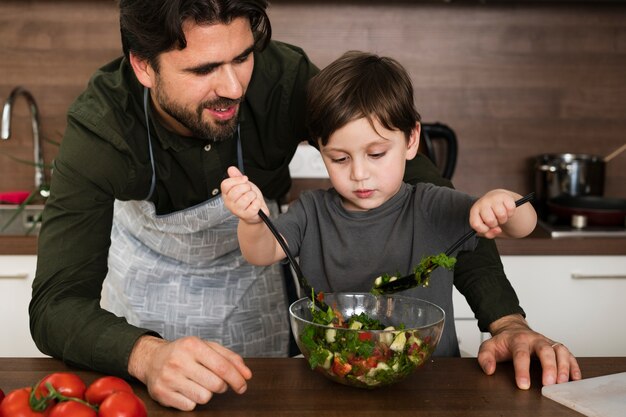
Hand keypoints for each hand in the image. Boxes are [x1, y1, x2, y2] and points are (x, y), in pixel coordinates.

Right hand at [128, 335, 251, 410]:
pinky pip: (190, 406)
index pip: (223, 367)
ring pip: (204, 397)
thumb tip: (247, 375)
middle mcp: (179, 360)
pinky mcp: (162, 394)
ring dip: (207, 393)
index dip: (237, 379)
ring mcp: (169, 378)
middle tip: (216, 382)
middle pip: (216, 384)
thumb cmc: (184, 353)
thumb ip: (230, 358)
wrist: (151, 358)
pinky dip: (192, 400)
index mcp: (192, 345)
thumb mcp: (207, 347)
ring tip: (199, 384)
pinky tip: (186, 390)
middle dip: (221, 386)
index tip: (243, 385)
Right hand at [220, 166, 266, 223]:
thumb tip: (231, 169)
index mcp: (226, 194)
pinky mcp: (246, 215)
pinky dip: (258, 202)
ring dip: (253, 195)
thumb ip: (237, 177)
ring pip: (246, 197)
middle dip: (247, 187)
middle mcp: (229, 203)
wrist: (257, 212)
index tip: (244, 179)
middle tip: (249, 191)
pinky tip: (256, 204)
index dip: (237, 179)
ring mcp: (237, 210)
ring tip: (252, 198)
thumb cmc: (249, 199)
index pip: (225, 184)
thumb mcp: (244, 185)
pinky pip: (254, 204)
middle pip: (236, 190)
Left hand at [470, 189, 518, 237]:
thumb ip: (489, 233)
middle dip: (495, 224)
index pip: (476, 224)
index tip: (487, 229)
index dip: (484, 230)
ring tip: (500, 216)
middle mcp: (482, 202)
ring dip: (503, 219)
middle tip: (495, 220)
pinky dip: (510, 213)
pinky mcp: (504, 195)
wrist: (497, 199)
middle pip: (490, 220)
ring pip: (501, 215)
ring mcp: (493, 198)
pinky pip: (510, 209)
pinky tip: (506, 210)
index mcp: (474, 211)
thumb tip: (497, 230)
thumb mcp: (486, 226)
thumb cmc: (490, 216)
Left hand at [477, 314, 581, 388]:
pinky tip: (575, 378)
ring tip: (563, 383)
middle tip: (548, 384)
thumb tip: (489, 370)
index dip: (522, 370)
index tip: (523, 385)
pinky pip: (569, 354)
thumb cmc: (503, 342)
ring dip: (564, 367)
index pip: (521, 354)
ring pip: (560, 351)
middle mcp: (535, 339)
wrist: (512, 329)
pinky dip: (574, 365)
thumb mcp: (489, 347)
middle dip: (549, 367)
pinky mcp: (556, 347)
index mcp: (518, 340)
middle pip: (545, 350)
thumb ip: (485, 357)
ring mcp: (547, 342)